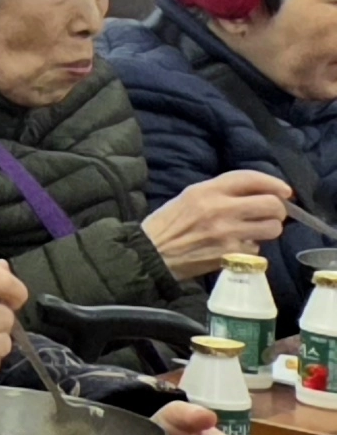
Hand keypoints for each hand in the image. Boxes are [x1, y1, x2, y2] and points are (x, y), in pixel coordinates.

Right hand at [144, 171, 294, 278]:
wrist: (150, 254)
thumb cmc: (168, 224)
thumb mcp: (189, 197)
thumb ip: (221, 192)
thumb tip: (256, 193)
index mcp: (207, 191)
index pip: (251, 179)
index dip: (273, 183)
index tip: (284, 191)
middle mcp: (221, 210)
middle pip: (272, 205)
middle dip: (278, 209)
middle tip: (271, 214)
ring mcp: (228, 234)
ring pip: (272, 229)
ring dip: (269, 229)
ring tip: (256, 231)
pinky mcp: (231, 255)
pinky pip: (257, 248)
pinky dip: (251, 247)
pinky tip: (237, 246)